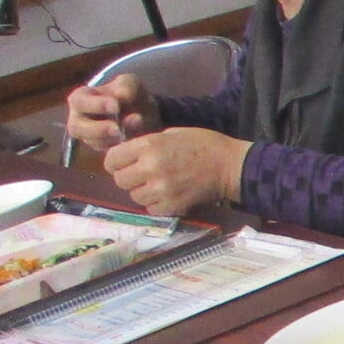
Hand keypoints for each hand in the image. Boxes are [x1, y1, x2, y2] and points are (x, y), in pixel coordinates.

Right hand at [65, 72, 157, 153]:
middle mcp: (79, 120)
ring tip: (126, 134)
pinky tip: (133, 142)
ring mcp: (90, 138)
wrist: (145, 112)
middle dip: (97, 129)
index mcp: (81, 99)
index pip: (79, 102)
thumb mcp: (130, 84)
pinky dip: (121, 148)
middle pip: (77, 128)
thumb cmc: (129, 94)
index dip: (95, 105)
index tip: (115, 105)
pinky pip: (108, 154)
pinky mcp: (104, 151)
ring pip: (93, 143)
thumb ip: (126, 86)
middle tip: (116, 128)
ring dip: (110, 140)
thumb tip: (120, 97)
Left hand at [103, 127, 246, 214]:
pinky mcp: (173, 205)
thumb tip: (129, 155)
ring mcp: (162, 189)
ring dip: (143, 192)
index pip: (112, 159)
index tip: (124, 164)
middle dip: (128, 178)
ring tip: (157, 186)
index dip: (115, 162)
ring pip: (135, 196)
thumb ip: (147, 144)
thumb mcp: (171, 134)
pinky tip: (167, 196)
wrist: (231, 165)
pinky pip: (152, 209)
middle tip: (142, 176)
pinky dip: (156, 204)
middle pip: (120, 180)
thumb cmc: (203, 144)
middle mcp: (151, 167)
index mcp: (149, 146)